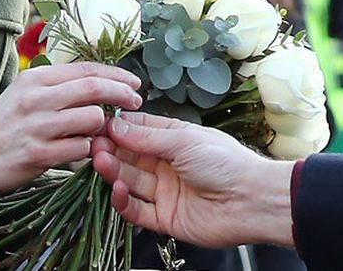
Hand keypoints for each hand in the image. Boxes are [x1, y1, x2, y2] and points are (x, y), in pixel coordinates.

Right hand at [0, 62, 141, 197]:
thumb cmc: (3, 123)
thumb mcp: (25, 91)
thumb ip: (57, 85)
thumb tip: (98, 79)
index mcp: (36, 77)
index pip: (87, 68)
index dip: (116, 74)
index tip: (134, 82)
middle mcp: (37, 97)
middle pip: (94, 88)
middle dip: (122, 93)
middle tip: (135, 101)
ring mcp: (37, 126)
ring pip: (92, 118)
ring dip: (104, 126)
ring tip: (100, 132)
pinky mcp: (37, 154)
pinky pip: (80, 149)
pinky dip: (88, 149)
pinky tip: (82, 150)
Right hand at [91, 112, 295, 248]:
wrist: (249, 201)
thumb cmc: (225, 163)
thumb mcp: (183, 141)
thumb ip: (146, 137)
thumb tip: (115, 125)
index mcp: (174, 140)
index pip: (138, 131)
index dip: (118, 129)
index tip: (98, 125)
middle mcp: (167, 164)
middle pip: (130, 157)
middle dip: (111, 150)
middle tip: (93, 145)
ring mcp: (165, 191)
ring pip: (131, 181)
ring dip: (114, 172)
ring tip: (101, 162)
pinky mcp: (164, 217)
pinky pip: (137, 210)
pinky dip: (124, 201)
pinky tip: (117, 189)